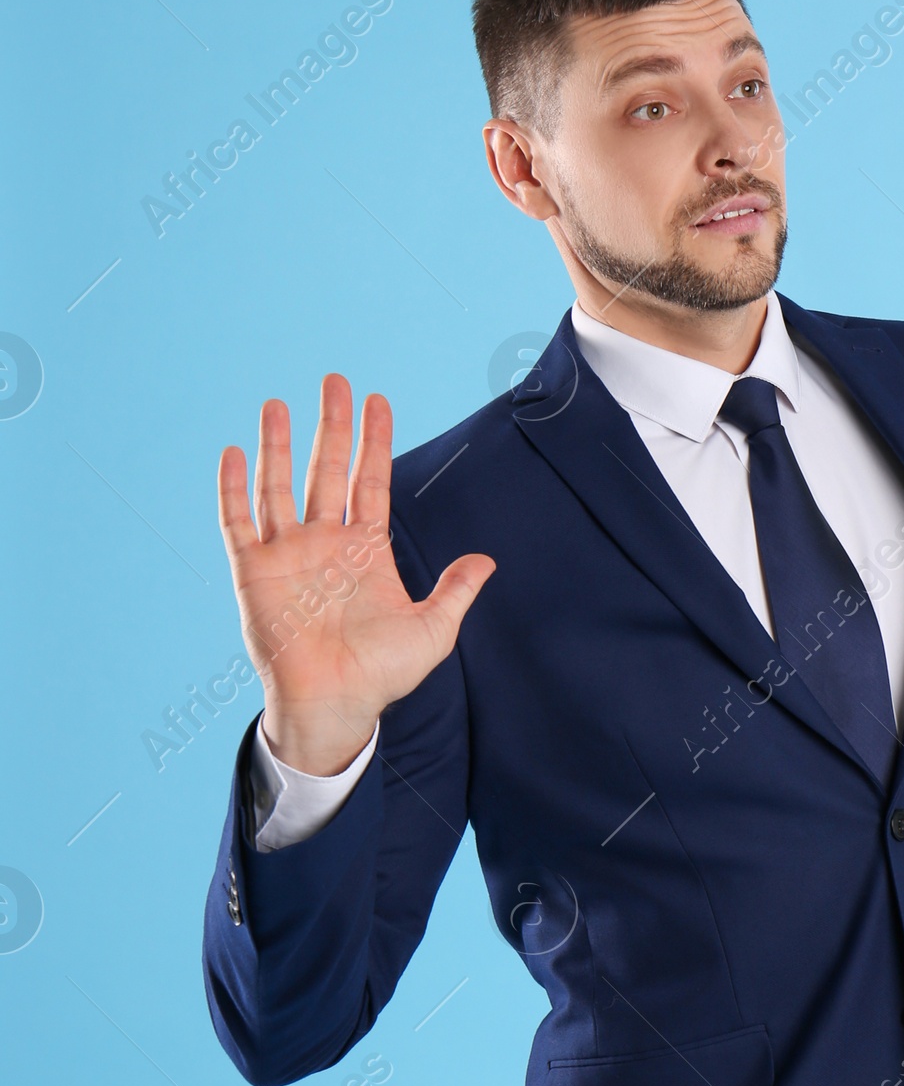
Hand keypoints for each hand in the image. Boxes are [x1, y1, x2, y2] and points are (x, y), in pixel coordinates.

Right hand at [218, 375, 494, 775]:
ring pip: (278, 486)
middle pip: (325, 470)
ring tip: (278, 402)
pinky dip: (233, 488)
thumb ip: (456, 590)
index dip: (374, 442)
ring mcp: (286, 554)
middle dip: (331, 425)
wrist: (336, 705)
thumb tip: (487, 560)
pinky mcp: (252, 572)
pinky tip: (233, 453)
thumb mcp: (433, 630)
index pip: (368, 481)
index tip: (378, 400)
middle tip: (335, 380)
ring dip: (277, 445)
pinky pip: (238, 522)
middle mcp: (324, 543)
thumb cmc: (381, 675)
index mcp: (364, 550)